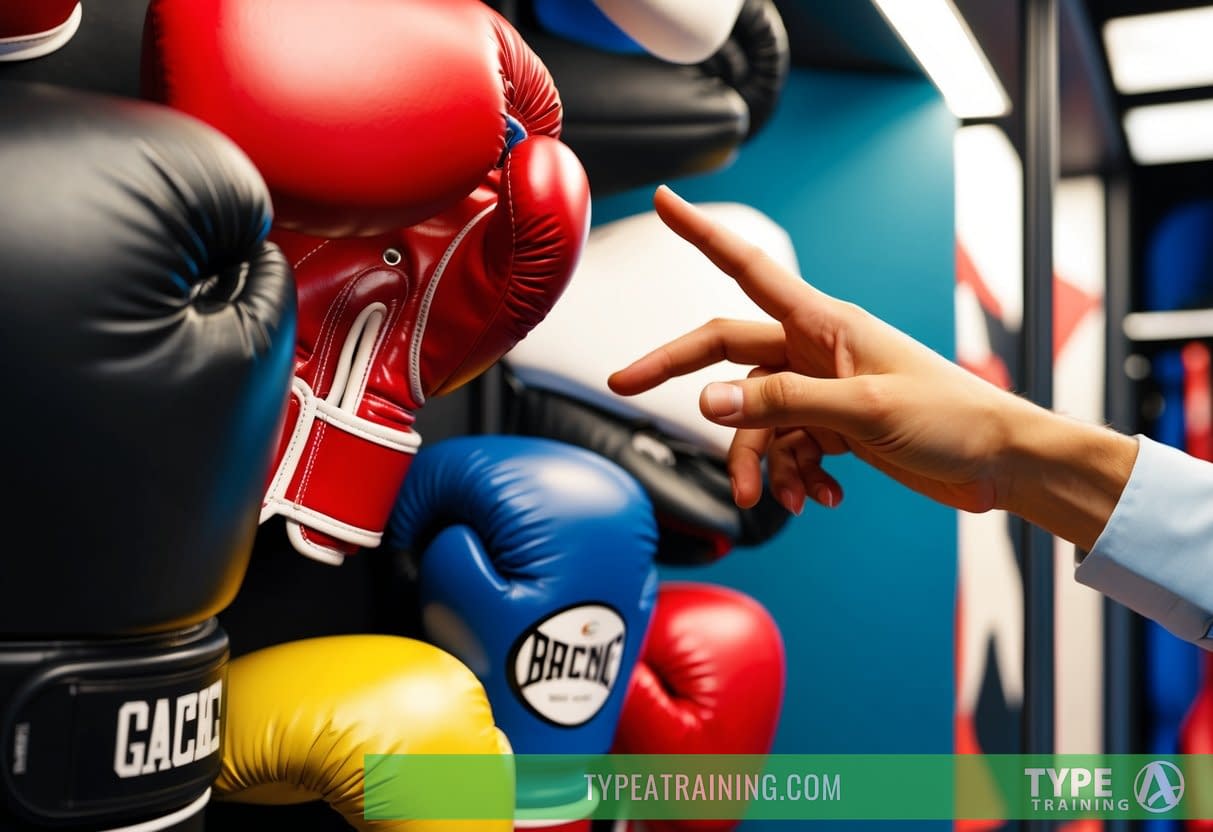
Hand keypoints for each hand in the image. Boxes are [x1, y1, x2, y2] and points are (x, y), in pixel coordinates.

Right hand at [608, 186, 1062, 517]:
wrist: (1001, 464)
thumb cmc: (951, 419)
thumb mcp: (863, 410)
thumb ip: (782, 403)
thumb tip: (707, 402)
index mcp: (823, 324)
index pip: (745, 268)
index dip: (700, 234)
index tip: (664, 201)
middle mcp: (815, 351)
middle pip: (725, 355)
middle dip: (675, 373)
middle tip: (622, 387)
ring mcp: (823, 390)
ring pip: (756, 418)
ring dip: (758, 461)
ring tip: (773, 501)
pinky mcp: (835, 427)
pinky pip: (788, 447)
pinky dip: (794, 475)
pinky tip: (819, 498)